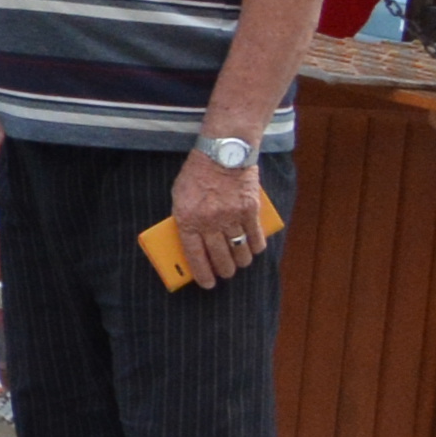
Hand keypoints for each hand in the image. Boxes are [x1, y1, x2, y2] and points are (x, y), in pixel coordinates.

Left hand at [166, 145, 274, 285]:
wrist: (223, 152)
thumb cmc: (197, 173)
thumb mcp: (180, 196)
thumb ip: (185, 219)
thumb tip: (192, 241)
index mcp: (188, 219)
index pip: (195, 255)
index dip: (202, 273)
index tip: (208, 284)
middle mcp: (209, 221)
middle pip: (219, 256)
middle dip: (223, 271)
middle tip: (225, 275)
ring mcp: (231, 216)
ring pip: (239, 249)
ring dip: (240, 261)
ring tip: (240, 264)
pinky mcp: (251, 209)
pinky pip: (255, 236)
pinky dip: (255, 247)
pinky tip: (254, 250)